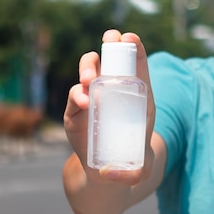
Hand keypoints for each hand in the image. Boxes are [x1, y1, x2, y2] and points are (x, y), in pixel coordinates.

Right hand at [63, 29, 155, 186]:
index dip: (134, 47)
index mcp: (137, 94)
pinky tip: (84, 100)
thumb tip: (114, 176)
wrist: (107, 173)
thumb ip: (132, 174)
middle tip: (109, 42)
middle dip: (109, 46)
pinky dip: (78, 93)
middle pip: (110, 58)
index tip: (130, 37)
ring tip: (91, 79)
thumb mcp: (138, 168)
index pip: (137, 63)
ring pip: (89, 70)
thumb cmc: (130, 161)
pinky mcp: (75, 111)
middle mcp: (114, 91)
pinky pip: (75, 94)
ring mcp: (93, 98)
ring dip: (89, 67)